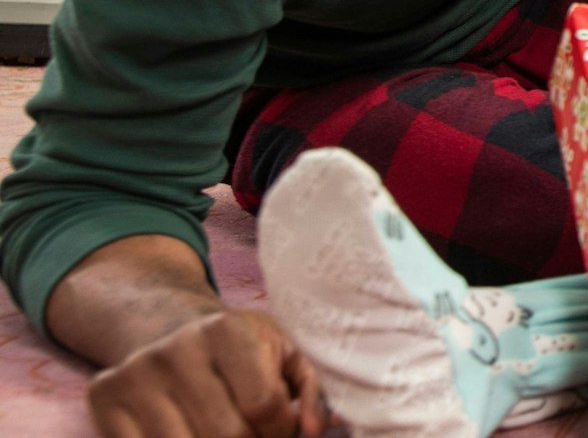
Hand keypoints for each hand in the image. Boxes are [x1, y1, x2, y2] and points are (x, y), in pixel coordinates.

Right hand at [45, 234, 331, 437]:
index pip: (264, 404)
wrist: (165, 326)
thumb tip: (319, 429)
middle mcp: (175, 349)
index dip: (282, 431)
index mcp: (224, 330)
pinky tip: (189, 434)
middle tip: (254, 435)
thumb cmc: (237, 349)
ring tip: (224, 434)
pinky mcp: (103, 397)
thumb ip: (310, 391)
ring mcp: (134, 375)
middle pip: (225, 434)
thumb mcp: (281, 353)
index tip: (282, 430)